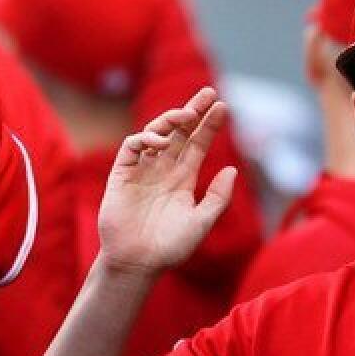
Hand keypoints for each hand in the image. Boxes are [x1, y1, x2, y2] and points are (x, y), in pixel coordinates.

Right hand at [97, 88, 236, 276]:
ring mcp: (142, 170)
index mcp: (183, 179)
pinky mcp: (122, 175)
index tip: (223, 107)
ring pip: (156, 133)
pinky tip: (161, 140)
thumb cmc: (171, 247)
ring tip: (187, 114)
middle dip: (193, 111)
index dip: (209, 125)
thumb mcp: (202, 221)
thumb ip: (218, 197)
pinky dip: (145, 138)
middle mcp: (163, 170)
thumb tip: (233, 170)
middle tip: (208, 92)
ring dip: (171, 120)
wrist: (139, 263)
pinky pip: (132, 147)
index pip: (198, 145)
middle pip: (180, 133)